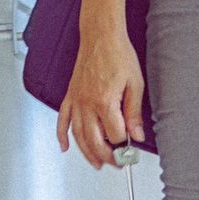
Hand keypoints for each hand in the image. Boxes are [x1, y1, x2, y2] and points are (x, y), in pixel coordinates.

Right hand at [57, 27, 146, 167]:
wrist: (101, 36)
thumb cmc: (118, 54)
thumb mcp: (135, 84)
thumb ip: (134, 112)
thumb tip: (137, 134)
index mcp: (104, 101)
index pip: (115, 135)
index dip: (125, 145)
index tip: (132, 148)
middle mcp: (87, 103)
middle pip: (94, 141)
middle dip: (106, 157)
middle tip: (116, 163)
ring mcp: (76, 101)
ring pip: (78, 135)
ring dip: (86, 153)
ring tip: (97, 163)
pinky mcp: (70, 96)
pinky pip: (63, 120)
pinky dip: (62, 136)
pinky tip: (65, 147)